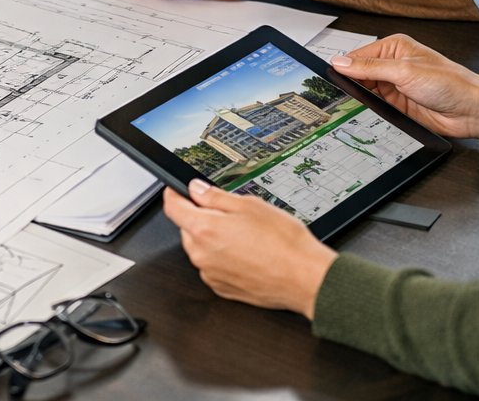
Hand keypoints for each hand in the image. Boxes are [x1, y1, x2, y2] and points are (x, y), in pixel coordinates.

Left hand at [163, 179, 335, 318]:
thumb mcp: (249, 205)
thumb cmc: (283, 243)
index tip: (178, 189)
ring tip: (247, 236)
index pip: (172, 207)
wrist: (306, 278)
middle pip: (188, 228)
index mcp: (204, 230)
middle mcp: (201, 255)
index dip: (175, 194)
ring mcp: (211, 274)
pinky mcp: (222, 288)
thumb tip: (196, 189)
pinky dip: (224, 258)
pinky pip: (214, 266)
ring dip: (215, 239)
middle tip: (232, 215)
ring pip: (202, 247)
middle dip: (203, 217)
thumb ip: (215, 196)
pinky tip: (249, 253)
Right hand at [330, 35, 478, 139]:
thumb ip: (370, 67)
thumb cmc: (451, 83)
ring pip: (365, 92)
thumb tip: (341, 62)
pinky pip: (375, 107)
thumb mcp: (405, 70)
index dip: (344, 67)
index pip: (358, 56)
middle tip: (339, 94)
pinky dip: (368, 110)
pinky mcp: (398, 105)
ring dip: (360, 98)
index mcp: (394, 47)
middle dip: (351, 84)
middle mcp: (393, 65)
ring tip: (352, 104)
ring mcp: (395, 86)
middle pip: (359, 74)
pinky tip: (364, 112)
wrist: (472, 110)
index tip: (331, 78)